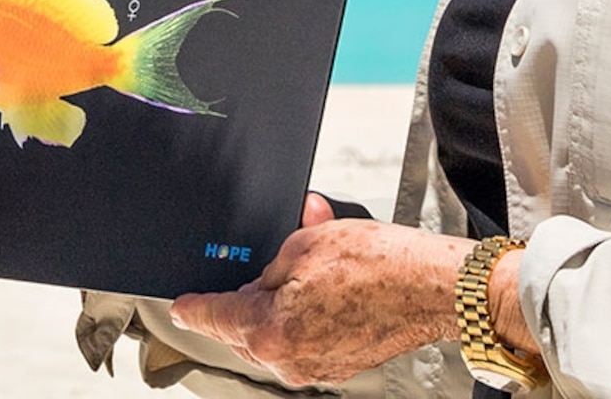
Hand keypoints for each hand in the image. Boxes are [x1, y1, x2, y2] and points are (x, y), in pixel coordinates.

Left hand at [170, 216, 468, 388]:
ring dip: (276, 309)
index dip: (193, 307)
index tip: (180, 306)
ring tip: (301, 274)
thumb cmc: (378, 265)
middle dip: (242, 301)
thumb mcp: (303, 244)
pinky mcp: (339, 365)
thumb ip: (269, 262)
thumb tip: (263, 273)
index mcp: (270, 331)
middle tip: (253, 274)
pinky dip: (302, 319)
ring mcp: (316, 368)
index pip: (214, 317)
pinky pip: (303, 343)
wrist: (430, 287)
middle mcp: (289, 360)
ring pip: (274, 338)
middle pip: (242, 332)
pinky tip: (320, 293)